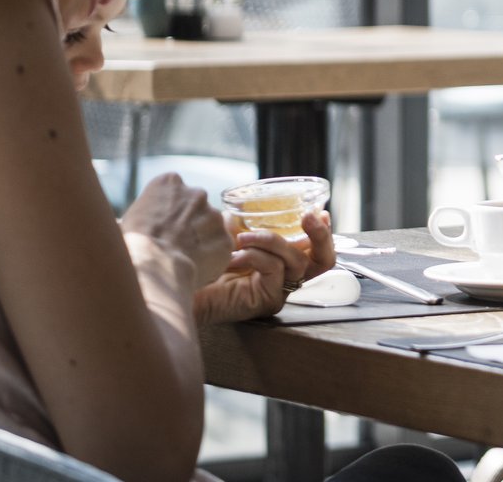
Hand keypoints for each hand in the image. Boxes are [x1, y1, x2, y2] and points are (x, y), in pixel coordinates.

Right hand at [118, 173, 232, 289]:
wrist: (152, 264)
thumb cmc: (132, 243)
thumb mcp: (127, 219)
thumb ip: (143, 213)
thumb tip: (127, 222)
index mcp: (169, 183)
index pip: (173, 190)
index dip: (167, 211)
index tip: (161, 226)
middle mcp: (196, 193)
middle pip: (196, 208)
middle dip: (188, 224)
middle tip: (173, 244)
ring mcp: (214, 216)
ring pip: (210, 228)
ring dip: (201, 241)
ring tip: (182, 260)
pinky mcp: (225, 239)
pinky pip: (219, 250)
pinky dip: (210, 260)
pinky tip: (194, 269)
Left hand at [192, 210, 335, 324]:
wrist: (178, 284)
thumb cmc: (202, 259)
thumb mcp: (229, 231)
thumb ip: (246, 220)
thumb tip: (250, 202)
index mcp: (280, 260)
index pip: (315, 249)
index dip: (322, 231)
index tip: (317, 212)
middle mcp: (285, 277)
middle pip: (324, 261)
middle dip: (320, 235)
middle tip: (308, 216)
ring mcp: (278, 290)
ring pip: (298, 261)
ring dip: (270, 240)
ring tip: (241, 237)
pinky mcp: (267, 300)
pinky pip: (275, 269)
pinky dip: (255, 255)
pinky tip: (233, 256)